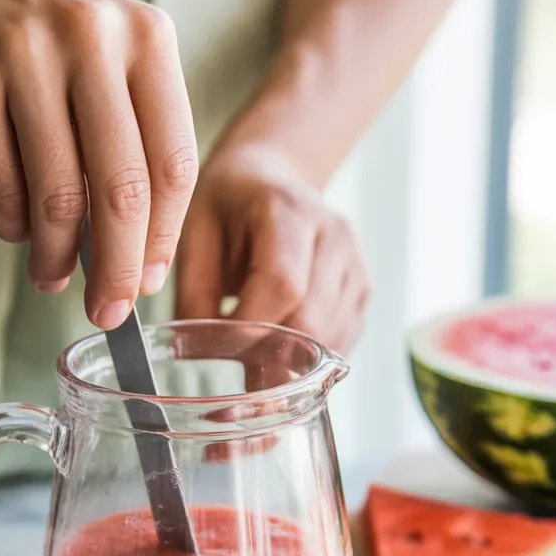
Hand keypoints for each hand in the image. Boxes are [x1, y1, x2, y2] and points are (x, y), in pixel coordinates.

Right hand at [0, 0, 197, 328]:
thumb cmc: (37, 39)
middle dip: (116, 269)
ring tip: (51, 279)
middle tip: (109, 313)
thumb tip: (138, 259)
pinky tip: (17, 232)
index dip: (162, 238)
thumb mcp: (105, 63)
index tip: (148, 283)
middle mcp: (93, 38)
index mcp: (147, 39)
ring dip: (55, 257)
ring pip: (58, 195)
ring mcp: (26, 55)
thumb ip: (132, 142)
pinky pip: (2, 184)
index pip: (173, 163)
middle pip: (123, 190)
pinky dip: (13, 225)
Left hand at [176, 145, 368, 354]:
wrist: (270, 179)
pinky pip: (341, 341)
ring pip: (330, 337)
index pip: (282, 282)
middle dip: (272, 355)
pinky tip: (284, 352)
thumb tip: (196, 351)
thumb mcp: (195, 236)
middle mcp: (333, 233)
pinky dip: (310, 358)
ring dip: (292, 362)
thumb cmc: (228, 207)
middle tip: (239, 375)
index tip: (222, 348)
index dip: (252, 326)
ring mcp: (355, 262)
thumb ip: (194, 293)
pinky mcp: (361, 288)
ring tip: (258, 365)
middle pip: (312, 318)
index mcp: (288, 209)